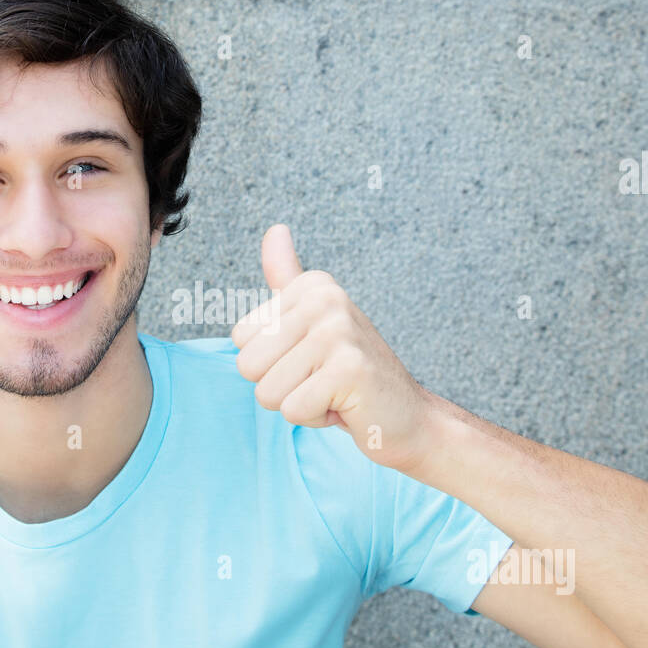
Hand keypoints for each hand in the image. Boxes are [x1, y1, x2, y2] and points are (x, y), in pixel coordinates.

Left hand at [230, 223, 435, 473]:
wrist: (407, 416)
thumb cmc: (350, 374)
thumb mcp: (313, 321)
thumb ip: (288, 278)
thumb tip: (275, 229)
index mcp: (312, 285)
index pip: (240, 339)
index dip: (270, 363)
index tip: (311, 360)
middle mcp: (325, 299)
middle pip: (247, 365)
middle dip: (279, 386)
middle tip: (321, 380)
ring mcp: (338, 331)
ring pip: (267, 392)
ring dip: (299, 404)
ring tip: (333, 391)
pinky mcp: (349, 369)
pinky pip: (292, 410)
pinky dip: (316, 418)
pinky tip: (344, 405)